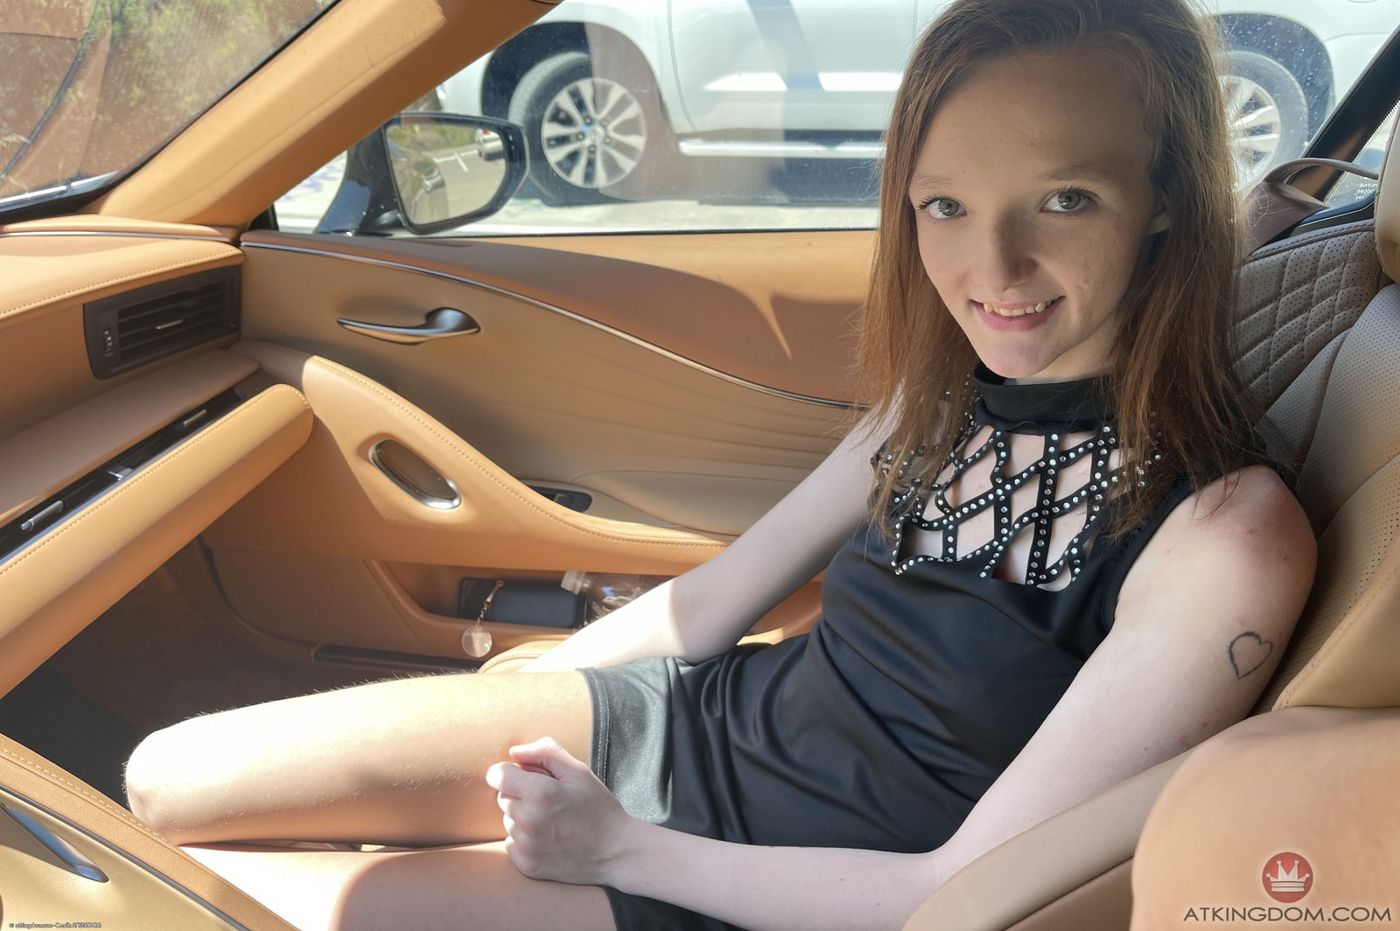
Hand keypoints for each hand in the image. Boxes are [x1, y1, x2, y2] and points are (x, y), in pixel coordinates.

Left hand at [485, 736, 633, 884]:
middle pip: (502, 797)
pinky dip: (524, 840)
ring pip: (508, 821)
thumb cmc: (598, 807)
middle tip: (547, 800)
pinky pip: (511, 844)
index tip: (520, 776)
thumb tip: (514, 752)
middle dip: (519, 794)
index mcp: (541, 793)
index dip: (508, 772)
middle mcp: (529, 821)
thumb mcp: (579, 772)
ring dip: (522, 818)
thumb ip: (545, 753)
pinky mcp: (527, 865)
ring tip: (551, 821)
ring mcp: (527, 846)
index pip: (498, 775)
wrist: (616, 852)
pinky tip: (548, 839)